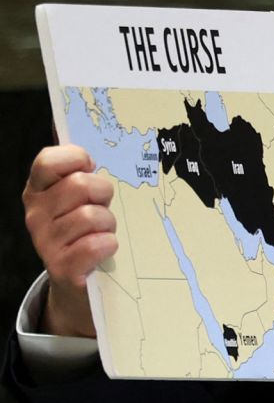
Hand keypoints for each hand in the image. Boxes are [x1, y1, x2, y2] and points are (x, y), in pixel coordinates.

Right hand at [22, 145, 117, 336]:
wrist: (76, 278)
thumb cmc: (83, 227)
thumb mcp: (77, 195)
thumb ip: (75, 167)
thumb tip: (64, 123)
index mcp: (37, 190)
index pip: (49, 160)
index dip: (76, 159)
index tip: (89, 169)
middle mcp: (35, 214)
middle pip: (81, 185)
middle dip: (102, 194)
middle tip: (101, 207)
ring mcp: (45, 242)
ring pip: (92, 216)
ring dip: (108, 223)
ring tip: (102, 231)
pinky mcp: (62, 267)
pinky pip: (96, 244)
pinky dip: (108, 244)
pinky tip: (103, 248)